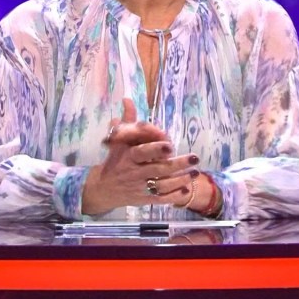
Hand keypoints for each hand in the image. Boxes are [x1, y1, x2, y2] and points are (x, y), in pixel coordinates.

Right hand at [82, 99, 198, 215]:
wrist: (103, 188)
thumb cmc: (114, 160)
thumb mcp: (117, 140)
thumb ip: (127, 120)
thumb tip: (128, 99)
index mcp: (128, 156)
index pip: (141, 152)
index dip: (155, 150)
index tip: (169, 145)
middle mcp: (134, 172)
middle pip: (157, 169)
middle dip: (177, 164)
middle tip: (194, 157)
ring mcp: (140, 187)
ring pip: (162, 185)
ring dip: (180, 179)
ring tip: (195, 172)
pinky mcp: (144, 199)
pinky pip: (161, 199)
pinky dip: (174, 196)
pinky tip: (186, 189)